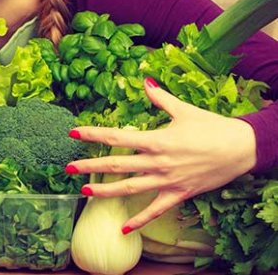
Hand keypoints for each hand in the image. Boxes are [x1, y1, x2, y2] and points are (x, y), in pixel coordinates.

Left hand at [66, 77, 256, 233]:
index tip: (73, 132)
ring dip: (105, 192)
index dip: (93, 134)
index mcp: (156, 140)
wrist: (242, 148)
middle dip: (90, 166)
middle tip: (67, 168)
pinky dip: (139, 220)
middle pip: (116, 165)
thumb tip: (145, 82)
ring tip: (84, 193)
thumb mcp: (184, 110)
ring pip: (130, 188)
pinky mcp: (178, 194)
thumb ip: (160, 99)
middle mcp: (157, 162)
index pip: (116, 136)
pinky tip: (123, 229)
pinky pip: (155, 210)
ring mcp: (166, 180)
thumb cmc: (212, 127)